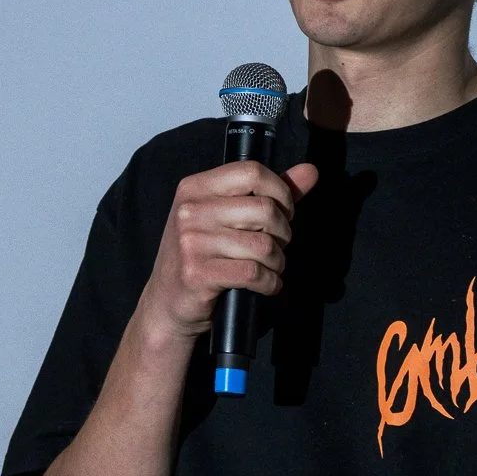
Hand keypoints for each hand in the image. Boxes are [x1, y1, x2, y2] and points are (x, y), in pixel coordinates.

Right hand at [135, 160, 319, 340]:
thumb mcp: (225, 217)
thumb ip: (269, 192)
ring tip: (271, 268)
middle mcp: (190, 210)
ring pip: (263, 245)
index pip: (252, 172)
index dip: (280, 192)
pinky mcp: (198, 274)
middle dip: (283, 232)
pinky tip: (266, 285)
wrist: (166, 304)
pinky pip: (253, 273)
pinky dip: (269, 282)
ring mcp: (191, 243)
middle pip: (264, 209)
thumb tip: (310, 171)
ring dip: (277, 262)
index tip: (283, 212)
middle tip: (277, 245)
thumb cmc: (201, 256)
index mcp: (195, 188)